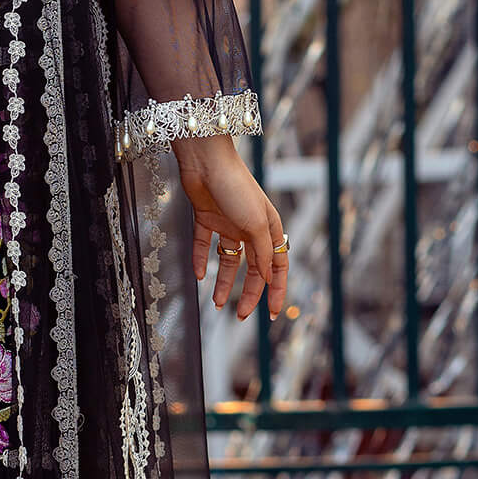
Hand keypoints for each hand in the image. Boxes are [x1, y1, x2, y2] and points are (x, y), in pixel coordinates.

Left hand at [171, 133, 287, 319]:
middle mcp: (250, 228)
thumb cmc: (237, 188)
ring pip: (229, 261)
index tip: (275, 314)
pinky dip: (202, 261)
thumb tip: (268, 279)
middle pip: (252, 269)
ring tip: (215, 303)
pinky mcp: (206, 218)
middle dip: (248, 293)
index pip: (277, 266)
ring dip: (224, 282)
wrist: (206, 162)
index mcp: (269, 228)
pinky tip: (200, 276)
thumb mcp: (256, 224)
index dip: (277, 290)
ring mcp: (228, 224)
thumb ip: (262, 253)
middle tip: (241, 316)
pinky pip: (205, 245)